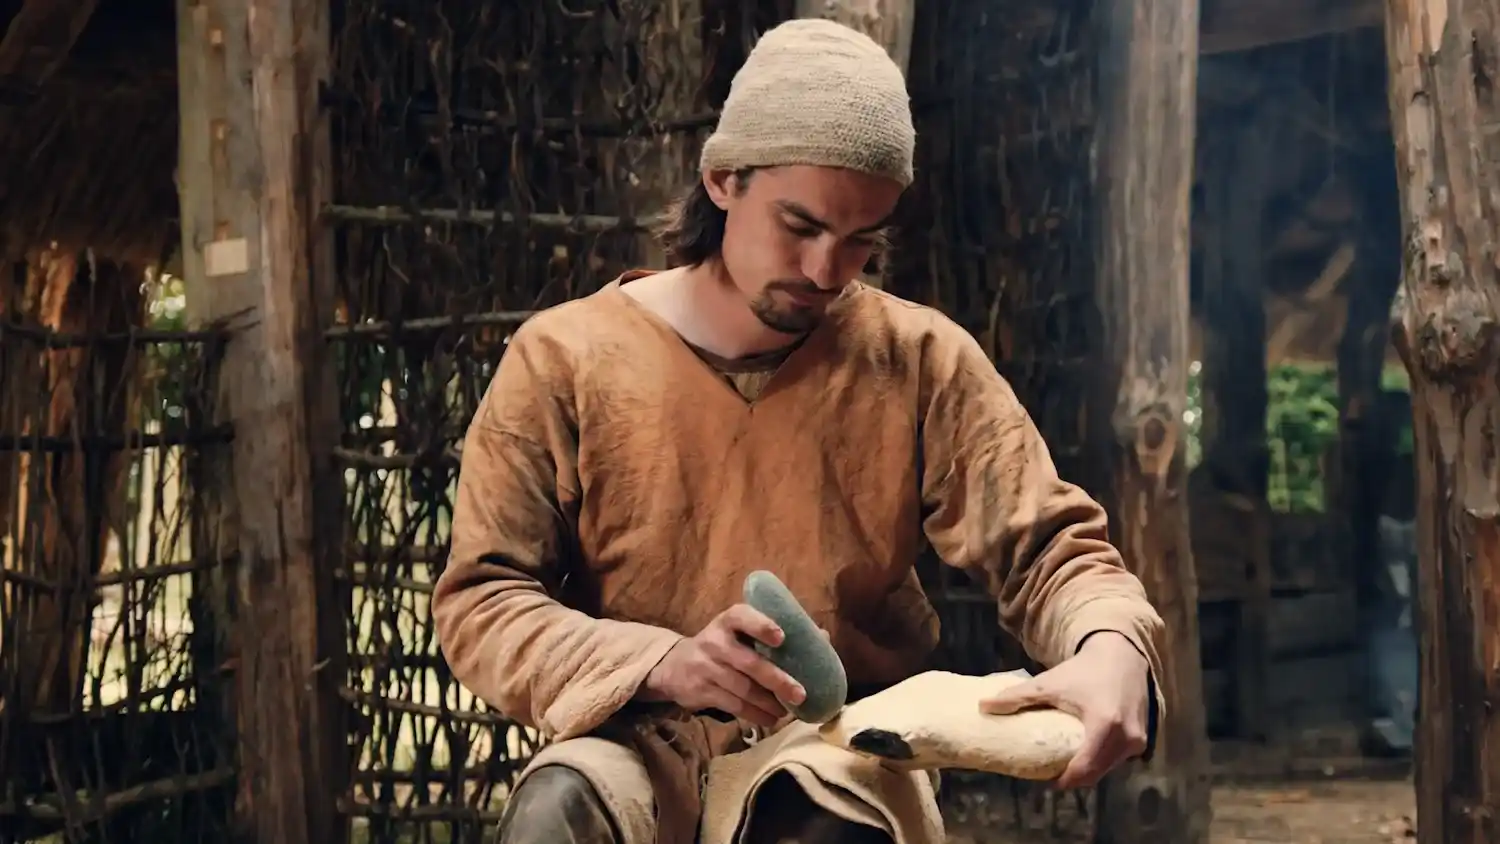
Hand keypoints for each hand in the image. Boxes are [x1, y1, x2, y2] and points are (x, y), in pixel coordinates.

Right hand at [638, 604, 807, 727]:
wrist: (675, 667)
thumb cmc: (723, 646)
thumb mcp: (740, 633)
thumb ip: (774, 633)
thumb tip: (822, 637)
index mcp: (728, 621)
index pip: (742, 617)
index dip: (761, 625)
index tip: (781, 637)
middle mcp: (715, 641)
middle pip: (749, 662)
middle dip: (777, 680)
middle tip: (801, 694)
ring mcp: (706, 667)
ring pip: (742, 688)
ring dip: (768, 703)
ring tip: (788, 711)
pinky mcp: (701, 691)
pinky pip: (733, 705)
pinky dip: (755, 714)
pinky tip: (770, 719)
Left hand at [978, 632, 1150, 789]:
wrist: (1121, 654)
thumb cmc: (1083, 670)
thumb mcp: (1050, 683)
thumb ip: (1017, 697)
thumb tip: (982, 706)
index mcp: (1104, 725)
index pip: (1083, 769)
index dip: (1063, 780)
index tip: (1044, 780)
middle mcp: (1126, 737)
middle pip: (1095, 774)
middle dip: (1073, 778)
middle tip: (1051, 774)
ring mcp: (1137, 740)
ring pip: (1108, 769)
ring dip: (1088, 771)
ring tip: (1065, 764)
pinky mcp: (1142, 739)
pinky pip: (1118, 760)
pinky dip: (1101, 761)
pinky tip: (1084, 754)